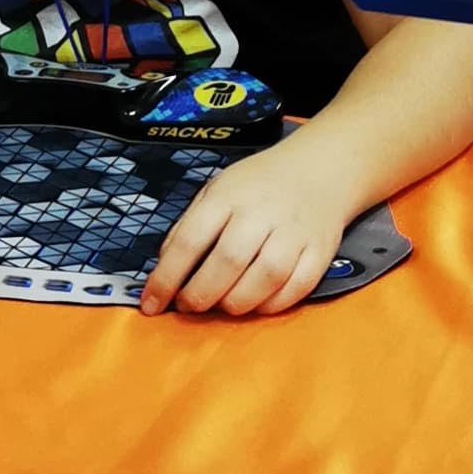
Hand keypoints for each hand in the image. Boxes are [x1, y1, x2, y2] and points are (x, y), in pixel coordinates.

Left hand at [140, 142, 348, 318]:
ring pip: (265, 278)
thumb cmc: (260, 183)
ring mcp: (294, 232)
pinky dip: (272, 305)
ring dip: (235, 303)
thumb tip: (165, 268)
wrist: (321, 167)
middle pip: (228, 262)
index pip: (190, 240)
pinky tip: (256, 304)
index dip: (167, 277)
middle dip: (200, 294)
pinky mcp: (320, 252)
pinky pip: (296, 288)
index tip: (151, 303)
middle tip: (188, 305)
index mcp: (229, 195)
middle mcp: (262, 213)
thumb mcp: (217, 189)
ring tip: (222, 305)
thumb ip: (190, 226)